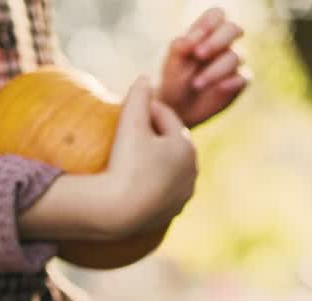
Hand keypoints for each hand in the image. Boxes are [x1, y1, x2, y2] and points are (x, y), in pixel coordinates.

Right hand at [101, 76, 198, 236]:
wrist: (119, 211)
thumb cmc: (126, 163)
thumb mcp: (131, 124)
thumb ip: (138, 97)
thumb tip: (145, 77)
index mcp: (187, 146)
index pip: (167, 117)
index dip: (146, 108)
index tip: (128, 106)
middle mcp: (192, 170)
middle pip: (171, 142)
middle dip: (154, 132)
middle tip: (130, 127)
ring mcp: (184, 193)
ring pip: (170, 167)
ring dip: (156, 158)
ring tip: (132, 153)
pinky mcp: (173, 211)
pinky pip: (164, 188)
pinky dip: (154, 180)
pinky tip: (137, 178)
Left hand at [159, 8, 248, 128]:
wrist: (178, 108)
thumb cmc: (174, 79)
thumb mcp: (172, 62)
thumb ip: (180, 46)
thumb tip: (194, 36)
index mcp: (207, 32)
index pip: (217, 14)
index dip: (210, 22)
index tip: (196, 36)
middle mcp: (224, 44)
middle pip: (234, 28)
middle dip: (217, 41)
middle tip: (198, 55)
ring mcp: (233, 63)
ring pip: (237, 56)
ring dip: (215, 69)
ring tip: (196, 84)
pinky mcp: (239, 82)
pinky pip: (244, 77)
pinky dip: (232, 81)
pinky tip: (219, 88)